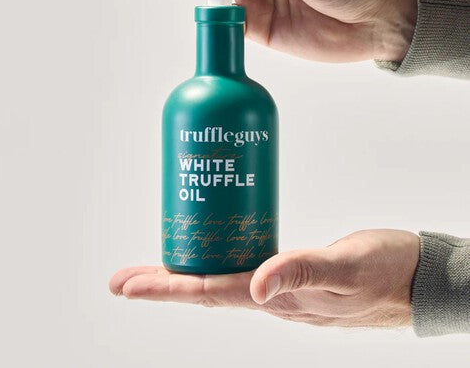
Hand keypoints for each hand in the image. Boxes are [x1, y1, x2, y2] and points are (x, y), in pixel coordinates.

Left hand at [110, 229, 419, 327]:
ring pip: (223, 278)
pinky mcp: (292, 271)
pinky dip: (220, 255)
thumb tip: (256, 287)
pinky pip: (245, 264)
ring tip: (159, 261)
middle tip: (125, 277)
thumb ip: (306, 273)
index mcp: (281, 300)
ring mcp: (282, 286)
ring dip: (188, 270)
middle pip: (206, 289)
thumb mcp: (349, 268)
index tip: (127, 285)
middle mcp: (274, 296)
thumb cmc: (388, 272)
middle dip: (163, 283)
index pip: (210, 293)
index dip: (166, 287)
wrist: (418, 277)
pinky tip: (215, 243)